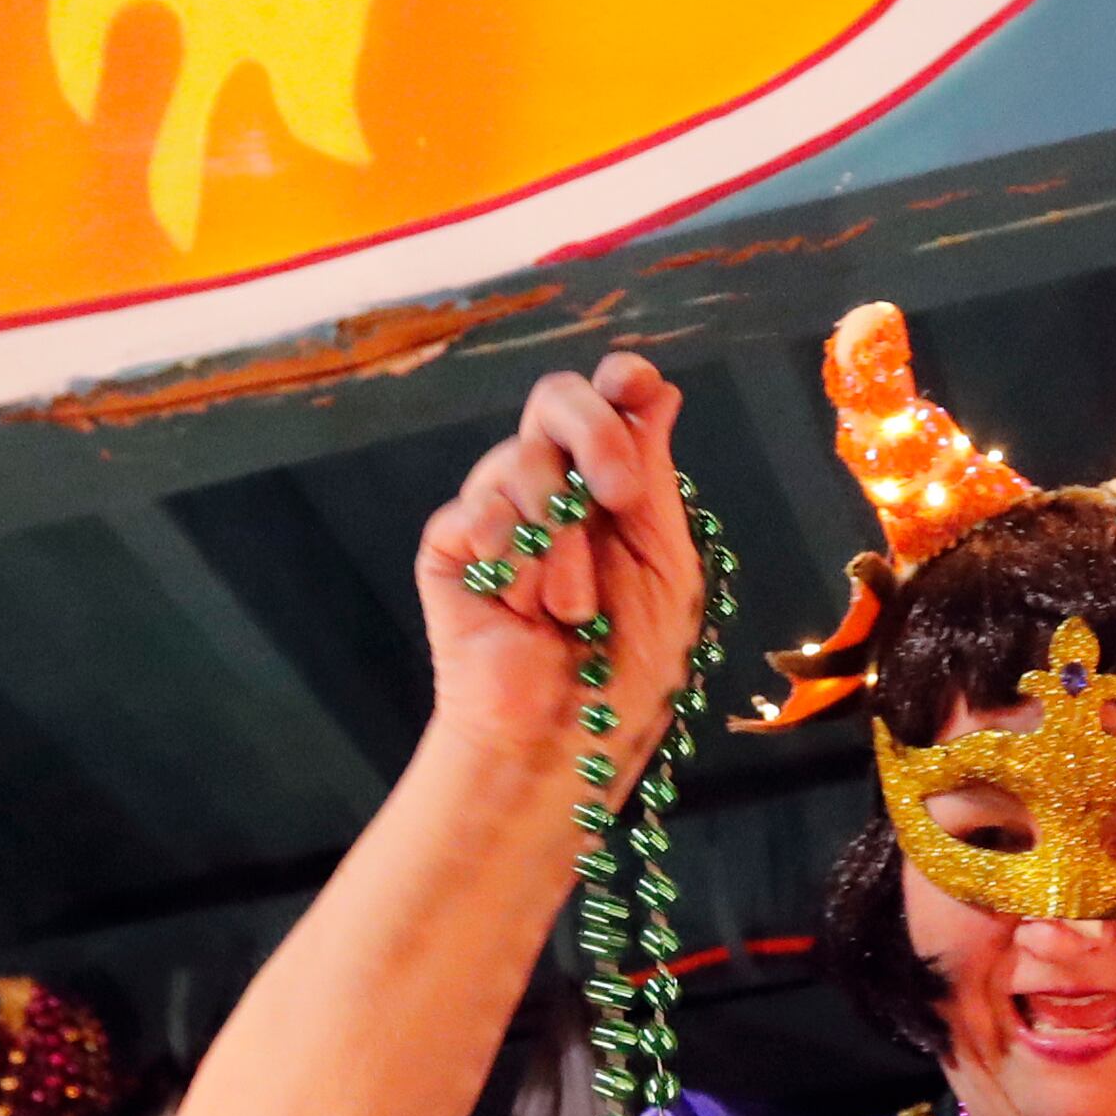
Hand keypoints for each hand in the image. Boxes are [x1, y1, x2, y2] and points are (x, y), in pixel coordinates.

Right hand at [411, 354, 703, 782]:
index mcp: (613, 488)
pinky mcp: (451, 544)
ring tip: (571, 607)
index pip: (611, 400)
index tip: (635, 384)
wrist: (565, 736)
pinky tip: (521, 605)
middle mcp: (556, 488)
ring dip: (561, 539)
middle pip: (556, 399)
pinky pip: (475, 509)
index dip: (621, 379)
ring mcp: (499, 512)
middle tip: (617, 494)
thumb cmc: (626, 668)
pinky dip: (510, 556)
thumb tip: (658, 391)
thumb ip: (653, 479)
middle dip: (594, 436)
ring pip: (522, 458)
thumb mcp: (664, 568)